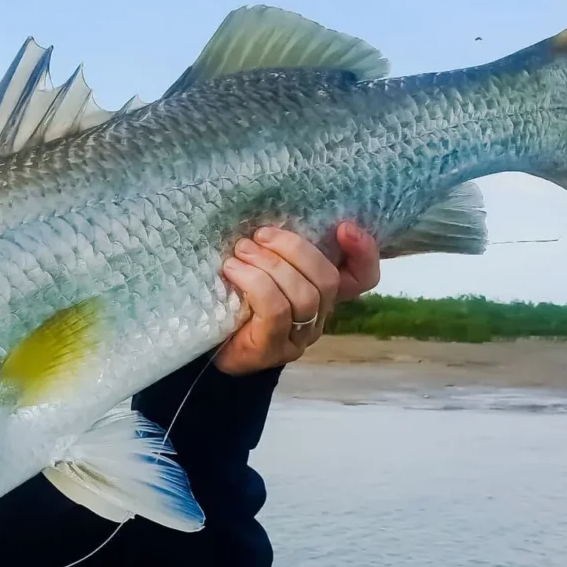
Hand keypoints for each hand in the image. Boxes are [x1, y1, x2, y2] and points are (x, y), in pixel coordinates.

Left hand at [216, 222, 379, 374]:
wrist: (203, 345)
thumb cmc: (233, 299)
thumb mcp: (258, 265)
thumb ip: (276, 249)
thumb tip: (272, 217)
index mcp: (321, 294)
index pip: (363, 278)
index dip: (363, 252)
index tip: (343, 227)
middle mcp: (317, 318)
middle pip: (328, 280)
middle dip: (295, 250)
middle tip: (259, 235)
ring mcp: (297, 338)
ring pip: (304, 296)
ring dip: (270, 265)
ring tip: (241, 252)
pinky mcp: (272, 349)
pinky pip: (276, 311)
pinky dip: (255, 283)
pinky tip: (232, 270)